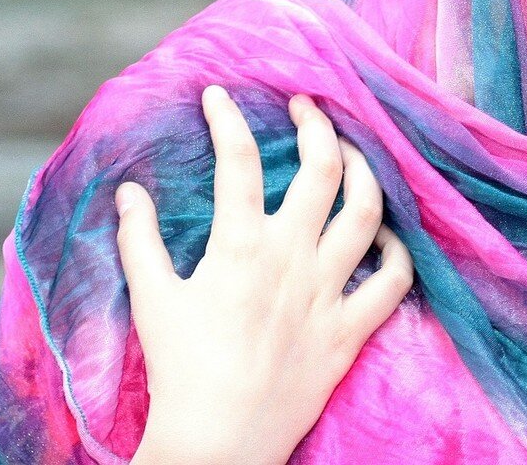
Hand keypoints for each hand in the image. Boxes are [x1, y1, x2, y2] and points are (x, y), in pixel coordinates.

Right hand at [115, 84, 413, 464]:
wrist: (219, 439)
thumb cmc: (180, 370)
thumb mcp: (151, 300)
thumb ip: (139, 240)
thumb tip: (128, 192)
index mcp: (240, 246)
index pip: (238, 162)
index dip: (228, 120)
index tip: (219, 96)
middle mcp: (292, 258)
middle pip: (323, 168)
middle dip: (318, 124)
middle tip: (307, 106)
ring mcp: (328, 291)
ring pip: (368, 211)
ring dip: (367, 171)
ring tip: (354, 153)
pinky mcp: (352, 328)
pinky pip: (394, 280)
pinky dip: (397, 250)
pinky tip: (387, 234)